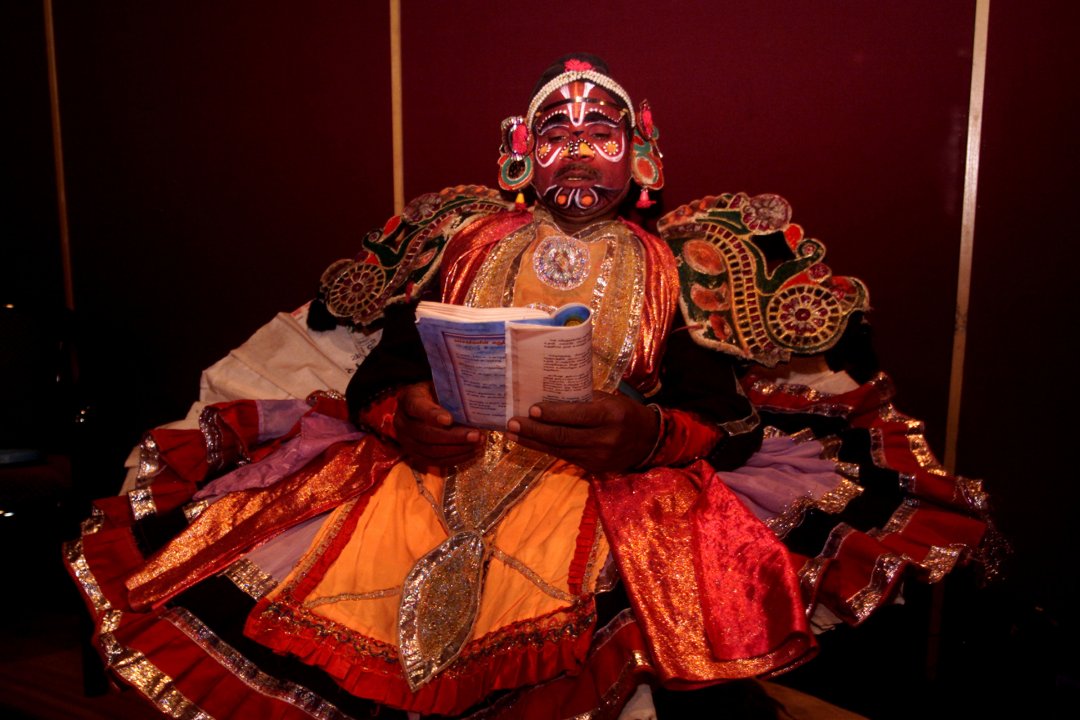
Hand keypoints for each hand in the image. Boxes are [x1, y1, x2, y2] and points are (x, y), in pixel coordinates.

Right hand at [392, 382, 482, 467]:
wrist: (428, 404)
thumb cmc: (438, 393)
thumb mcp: (442, 386)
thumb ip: (452, 393)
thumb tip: (475, 404)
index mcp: (409, 399)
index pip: (417, 407)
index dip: (432, 415)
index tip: (449, 419)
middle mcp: (402, 422)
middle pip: (425, 434)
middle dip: (453, 437)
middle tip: (475, 435)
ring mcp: (406, 441)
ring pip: (430, 451)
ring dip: (457, 449)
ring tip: (477, 444)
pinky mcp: (415, 455)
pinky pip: (434, 461)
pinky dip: (454, 458)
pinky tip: (471, 452)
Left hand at [506, 391, 659, 472]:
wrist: (648, 441)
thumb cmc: (624, 412)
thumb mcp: (609, 400)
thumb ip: (582, 400)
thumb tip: (548, 396)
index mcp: (610, 415)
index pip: (576, 415)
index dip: (552, 414)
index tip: (531, 409)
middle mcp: (604, 438)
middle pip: (562, 436)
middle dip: (534, 430)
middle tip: (512, 423)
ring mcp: (598, 457)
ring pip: (559, 449)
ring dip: (533, 442)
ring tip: (513, 434)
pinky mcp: (593, 468)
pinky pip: (564, 457)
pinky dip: (545, 449)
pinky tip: (530, 442)